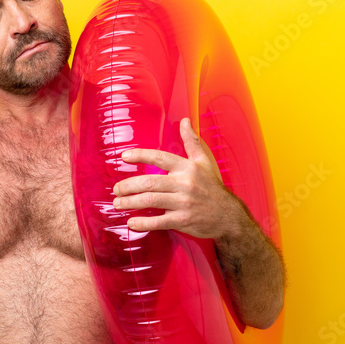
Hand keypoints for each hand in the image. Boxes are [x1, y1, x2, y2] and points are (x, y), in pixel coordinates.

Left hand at [112, 117, 236, 237]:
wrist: (229, 216)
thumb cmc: (213, 187)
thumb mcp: (205, 161)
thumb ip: (192, 141)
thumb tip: (185, 121)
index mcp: (187, 167)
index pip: (159, 157)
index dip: (140, 155)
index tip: (123, 156)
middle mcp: (185, 183)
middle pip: (149, 181)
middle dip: (128, 185)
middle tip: (116, 189)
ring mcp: (183, 202)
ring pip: (150, 200)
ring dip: (130, 202)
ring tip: (118, 203)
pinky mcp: (183, 220)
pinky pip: (159, 221)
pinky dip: (143, 223)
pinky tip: (131, 222)